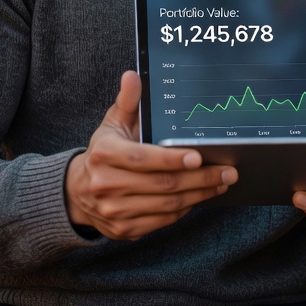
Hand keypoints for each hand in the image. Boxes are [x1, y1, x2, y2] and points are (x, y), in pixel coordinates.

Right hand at [64, 71, 237, 239]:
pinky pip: (162, 220)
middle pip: (161, 184)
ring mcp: (114, 211)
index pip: (142, 158)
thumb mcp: (113, 123)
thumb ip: (127, 101)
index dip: (171, 159)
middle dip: (200, 178)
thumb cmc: (105, 151)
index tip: (198, 156)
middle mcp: (106, 185)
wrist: (78, 192)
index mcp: (104, 154)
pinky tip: (201, 196)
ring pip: (166, 205)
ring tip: (222, 183)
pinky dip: (185, 209)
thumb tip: (133, 75)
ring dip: (199, 195)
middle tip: (228, 171)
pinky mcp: (124, 229)